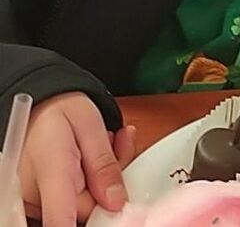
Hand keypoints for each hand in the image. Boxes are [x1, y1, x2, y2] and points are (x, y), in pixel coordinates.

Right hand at [19, 92, 136, 225]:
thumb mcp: (88, 124)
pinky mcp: (47, 201)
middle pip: (87, 209)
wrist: (40, 103)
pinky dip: (95, 180)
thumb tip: (116, 201)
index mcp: (52, 172)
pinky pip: (79, 199)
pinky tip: (98, 154)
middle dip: (111, 182)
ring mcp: (41, 201)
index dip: (94, 220)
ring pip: (87, 203)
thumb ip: (103, 163)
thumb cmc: (59, 108)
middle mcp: (39, 194)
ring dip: (105, 178)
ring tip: (108, 142)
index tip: (114, 210)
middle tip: (120, 146)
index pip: (61, 220)